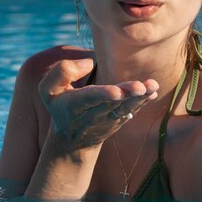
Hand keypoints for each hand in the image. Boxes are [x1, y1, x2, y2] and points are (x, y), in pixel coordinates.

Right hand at [38, 58, 158, 148]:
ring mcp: (108, 119)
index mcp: (73, 105)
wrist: (72, 139)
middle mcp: (93, 114)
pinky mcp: (120, 119)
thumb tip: (89, 62)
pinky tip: (153, 92)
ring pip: (126, 108)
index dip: (103, 94)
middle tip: (140, 87)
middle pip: (112, 103)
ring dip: (140, 98)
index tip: (117, 92)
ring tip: (151, 87)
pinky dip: (143, 102)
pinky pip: (132, 111)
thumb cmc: (60, 105)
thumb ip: (63, 71)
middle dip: (127, 95)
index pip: (89, 98)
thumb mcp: (48, 89)